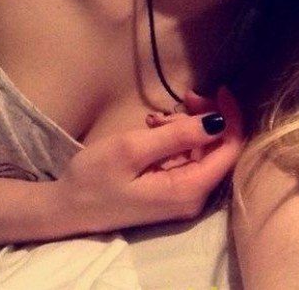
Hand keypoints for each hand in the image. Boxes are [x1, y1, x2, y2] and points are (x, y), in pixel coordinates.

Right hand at [56, 86, 243, 232]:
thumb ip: (176, 136)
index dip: (231, 117)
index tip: (219, 89)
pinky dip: (174, 138)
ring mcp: (181, 196)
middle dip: (205, 118)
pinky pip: (185, 158)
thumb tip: (218, 121)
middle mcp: (192, 197)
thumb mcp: (132, 149)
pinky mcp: (170, 191)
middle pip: (218, 149)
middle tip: (183, 96)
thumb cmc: (95, 178)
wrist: (66, 208)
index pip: (230, 150)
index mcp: (188, 190)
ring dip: (185, 127)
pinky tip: (152, 129)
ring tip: (154, 119)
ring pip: (201, 151)